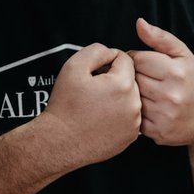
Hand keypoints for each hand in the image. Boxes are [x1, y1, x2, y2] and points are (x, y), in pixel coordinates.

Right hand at [40, 44, 141, 167]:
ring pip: (130, 98)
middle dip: (113, 79)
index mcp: (123, 85)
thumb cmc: (65, 105)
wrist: (59, 142)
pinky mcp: (130, 137)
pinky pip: (129, 117)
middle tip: (92, 90)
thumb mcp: (74, 66)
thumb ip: (97, 51)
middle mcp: (134, 105)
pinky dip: (118, 115)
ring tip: (95, 105)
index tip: (94, 72)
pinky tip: (100, 118)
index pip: (125, 59)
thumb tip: (111, 53)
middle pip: (130, 79)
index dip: (107, 61)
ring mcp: (134, 124)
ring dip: (117, 97)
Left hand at [130, 18, 193, 145]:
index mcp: (176, 72)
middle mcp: (171, 95)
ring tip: (146, 92)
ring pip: (131, 98)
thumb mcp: (183, 54)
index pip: (136, 59)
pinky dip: (136, 112)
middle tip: (144, 78)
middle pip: (132, 78)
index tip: (141, 62)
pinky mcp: (158, 132)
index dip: (135, 58)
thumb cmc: (193, 81)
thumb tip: (139, 23)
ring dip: (133, 94)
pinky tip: (148, 107)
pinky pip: (134, 117)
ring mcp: (164, 115)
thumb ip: (160, 37)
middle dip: (133, 76)